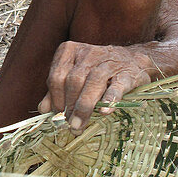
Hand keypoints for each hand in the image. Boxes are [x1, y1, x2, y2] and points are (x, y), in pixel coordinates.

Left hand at [38, 42, 152, 131]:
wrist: (134, 61)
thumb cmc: (98, 71)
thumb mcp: (75, 75)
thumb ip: (57, 90)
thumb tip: (43, 109)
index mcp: (70, 51)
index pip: (56, 76)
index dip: (55, 98)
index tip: (57, 115)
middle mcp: (88, 53)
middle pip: (73, 81)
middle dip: (69, 106)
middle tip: (69, 125)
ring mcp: (109, 62)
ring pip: (92, 83)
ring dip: (84, 107)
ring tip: (79, 125)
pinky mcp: (127, 73)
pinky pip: (117, 86)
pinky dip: (110, 99)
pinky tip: (104, 111)